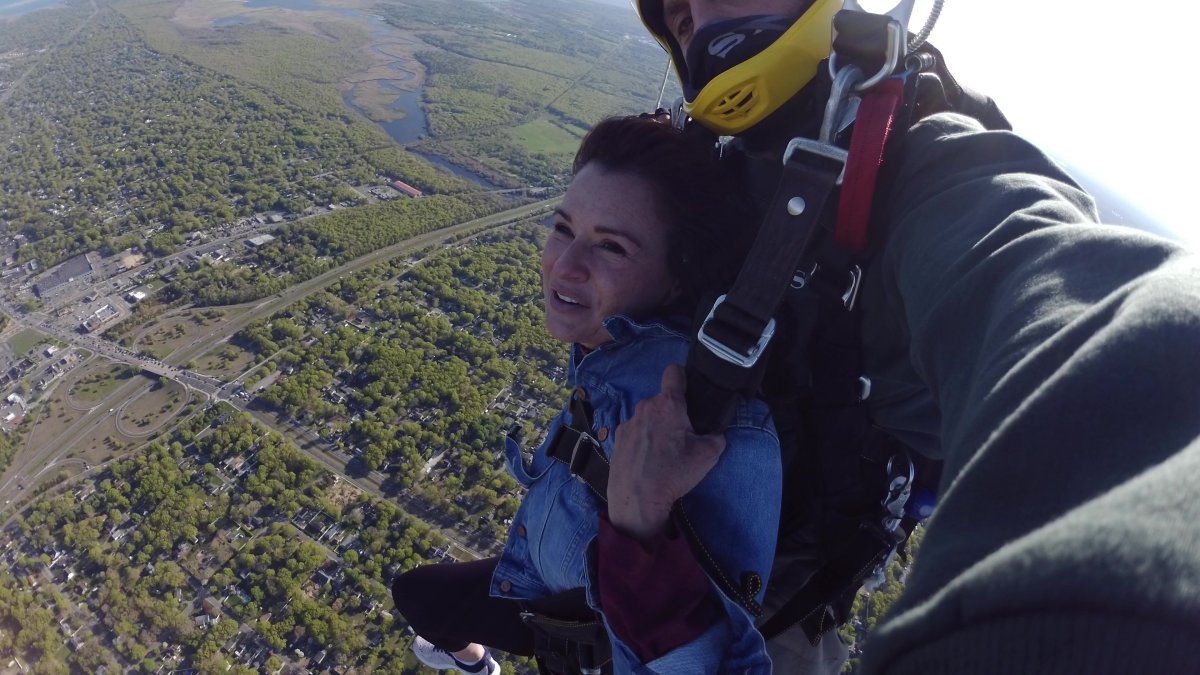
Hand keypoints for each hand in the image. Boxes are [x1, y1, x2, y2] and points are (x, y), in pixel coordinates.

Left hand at [608, 365, 726, 542]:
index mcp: (668, 404)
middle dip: (673, 412)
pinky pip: (635, 431)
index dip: (684, 377)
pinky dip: (642, 439)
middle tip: (682, 435)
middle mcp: (645, 407)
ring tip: (663, 452)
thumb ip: (717, 436)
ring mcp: (628, 422)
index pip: (674, 372)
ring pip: (648, 416)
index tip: (689, 390)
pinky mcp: (617, 438)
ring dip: (656, 426)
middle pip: (662, 400)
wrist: (637, 499)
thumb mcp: (708, 455)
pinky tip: (646, 459)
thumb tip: (715, 432)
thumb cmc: (673, 473)